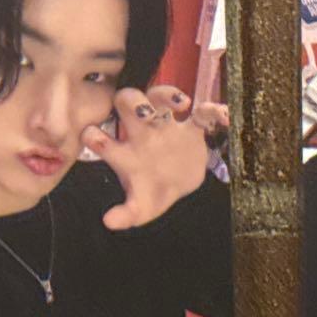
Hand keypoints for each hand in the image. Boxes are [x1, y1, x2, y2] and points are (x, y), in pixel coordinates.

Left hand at [80, 85, 227, 230]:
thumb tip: (109, 222)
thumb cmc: (155, 193)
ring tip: (180, 105)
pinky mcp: (192, 128)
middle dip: (132, 102)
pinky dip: (212, 112)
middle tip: (144, 115)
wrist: (183, 186)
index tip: (97, 137)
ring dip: (166, 95)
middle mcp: (141, 132)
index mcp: (125, 152)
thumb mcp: (142, 208)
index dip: (94, 134)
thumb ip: (126, 214)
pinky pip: (202, 113)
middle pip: (127, 102)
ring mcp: (167, 127)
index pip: (100, 136)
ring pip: (159, 96)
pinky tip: (221, 117)